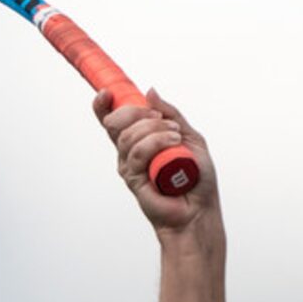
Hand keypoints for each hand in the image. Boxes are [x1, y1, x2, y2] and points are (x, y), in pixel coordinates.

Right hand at [92, 88, 219, 232]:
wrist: (200, 209)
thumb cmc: (196, 178)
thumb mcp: (189, 136)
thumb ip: (171, 114)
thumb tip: (150, 92)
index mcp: (138, 140)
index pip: (111, 120)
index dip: (102, 105)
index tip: (106, 93)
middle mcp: (128, 153)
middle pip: (114, 122)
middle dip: (136, 112)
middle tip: (161, 118)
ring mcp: (128, 166)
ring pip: (129, 136)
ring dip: (154, 129)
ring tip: (176, 136)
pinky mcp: (133, 180)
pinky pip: (138, 153)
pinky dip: (157, 142)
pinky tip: (174, 143)